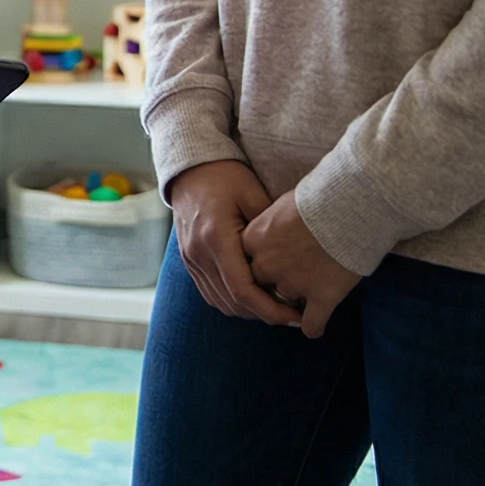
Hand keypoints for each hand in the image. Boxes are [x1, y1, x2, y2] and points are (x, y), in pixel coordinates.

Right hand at [166, 159, 301, 326]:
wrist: (189, 168)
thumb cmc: (225, 176)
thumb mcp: (253, 195)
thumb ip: (270, 229)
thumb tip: (294, 260)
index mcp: (216, 238)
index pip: (243, 290)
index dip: (270, 309)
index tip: (295, 316)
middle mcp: (199, 253)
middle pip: (232, 302)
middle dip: (264, 314)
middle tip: (292, 314)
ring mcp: (191, 259)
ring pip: (220, 302)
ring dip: (248, 311)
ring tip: (275, 307)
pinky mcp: (189, 260)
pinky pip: (210, 293)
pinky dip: (231, 302)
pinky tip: (252, 298)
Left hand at [239, 190, 361, 338]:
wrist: (348, 204)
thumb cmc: (317, 196)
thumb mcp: (282, 204)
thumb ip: (270, 223)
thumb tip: (275, 227)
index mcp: (253, 240)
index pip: (244, 263)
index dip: (258, 266)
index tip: (267, 267)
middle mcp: (268, 265)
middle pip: (261, 286)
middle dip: (272, 288)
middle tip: (286, 285)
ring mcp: (293, 284)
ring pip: (285, 306)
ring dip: (293, 306)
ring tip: (304, 303)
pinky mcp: (322, 297)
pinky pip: (311, 324)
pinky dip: (313, 327)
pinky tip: (315, 326)